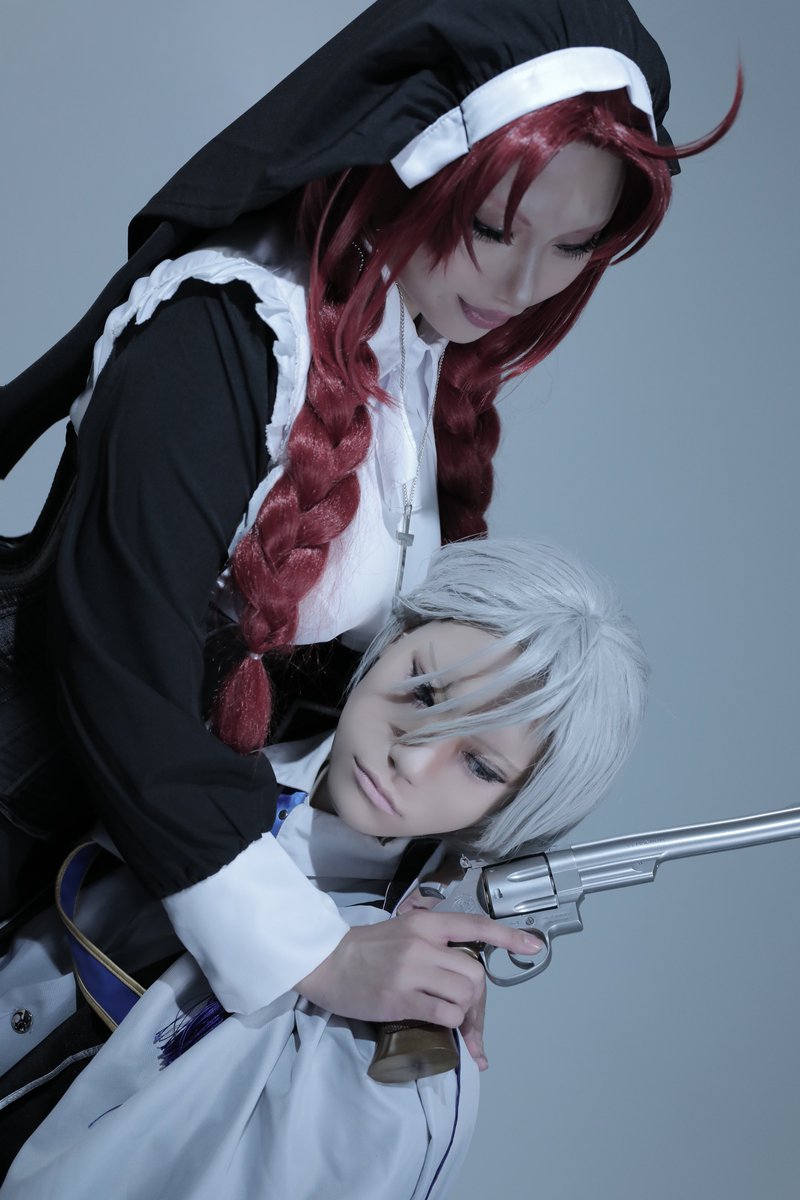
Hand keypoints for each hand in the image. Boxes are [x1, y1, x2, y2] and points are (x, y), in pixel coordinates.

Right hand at [295, 909, 542, 1065]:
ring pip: (464, 993)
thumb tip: (463, 975)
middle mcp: (423, 944)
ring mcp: (412, 971)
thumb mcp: (403, 932)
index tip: (535, 947)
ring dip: (465, 1014)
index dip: (508, 936)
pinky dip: (451, 1025)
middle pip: (475, 972)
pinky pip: (444, 1014)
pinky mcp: (400, 999)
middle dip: (479, 999)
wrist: (325, 962)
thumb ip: (433, 945)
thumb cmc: (365, 949)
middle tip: (469, 1016)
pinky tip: (441, 1027)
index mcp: (425, 923)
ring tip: (452, 1022)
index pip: (475, 924)